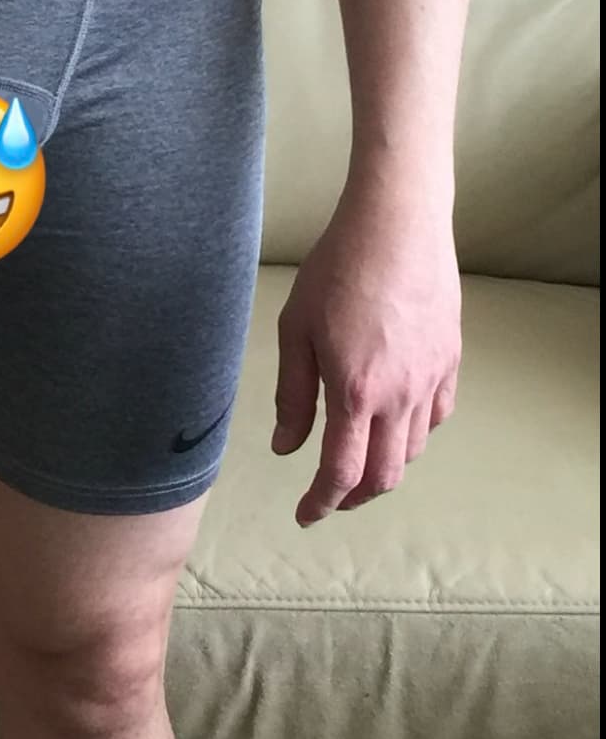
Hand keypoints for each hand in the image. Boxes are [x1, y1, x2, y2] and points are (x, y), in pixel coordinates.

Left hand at [272, 178, 460, 523]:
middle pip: (384, 474)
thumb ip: (292, 396)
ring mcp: (431, 378)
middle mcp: (400, 395)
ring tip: (360, 461)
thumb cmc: (338, 269)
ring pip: (413, 449)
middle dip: (355, 496)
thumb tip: (286, 447)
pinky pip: (438, 415)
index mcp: (355, 392)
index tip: (305, 514)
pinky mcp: (451, 358)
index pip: (341, 473)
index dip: (321, 502)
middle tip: (331, 497)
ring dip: (385, 467)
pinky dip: (416, 434)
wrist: (398, 224)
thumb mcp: (296, 331)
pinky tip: (396, 424)